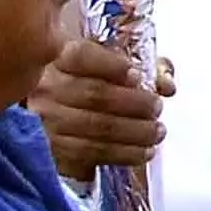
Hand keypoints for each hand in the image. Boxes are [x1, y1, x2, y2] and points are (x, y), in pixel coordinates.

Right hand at [27, 34, 166, 184]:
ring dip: (135, 132)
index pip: (82, 56)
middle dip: (135, 103)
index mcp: (59, 58)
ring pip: (96, 127)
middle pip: (95, 95)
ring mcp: (45, 121)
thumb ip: (141, 63)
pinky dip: (123, 154)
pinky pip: (91, 154)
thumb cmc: (85, 82)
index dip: (112, 65)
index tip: (136, 75)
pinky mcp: (51, 151)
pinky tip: (143, 152)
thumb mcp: (108, 63)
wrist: (50, 115)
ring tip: (157, 132)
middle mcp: (47, 88)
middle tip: (157, 108)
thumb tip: (166, 83)